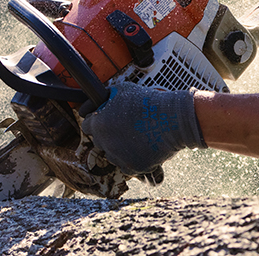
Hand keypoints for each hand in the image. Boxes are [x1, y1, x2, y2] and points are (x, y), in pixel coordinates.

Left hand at [80, 83, 205, 177]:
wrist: (171, 119)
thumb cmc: (148, 102)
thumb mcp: (122, 90)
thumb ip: (105, 97)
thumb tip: (95, 102)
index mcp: (99, 124)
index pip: (87, 125)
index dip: (97, 120)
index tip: (107, 118)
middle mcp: (104, 143)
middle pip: (99, 141)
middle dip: (109, 134)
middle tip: (124, 126)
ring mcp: (118, 157)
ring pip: (112, 154)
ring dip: (120, 147)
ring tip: (137, 136)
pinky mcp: (133, 167)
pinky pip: (127, 165)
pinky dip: (133, 158)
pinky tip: (143, 146)